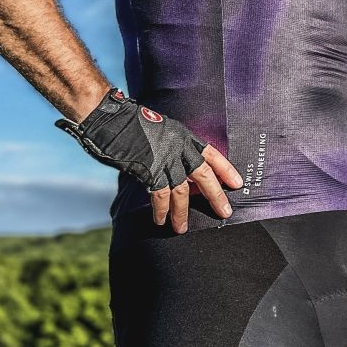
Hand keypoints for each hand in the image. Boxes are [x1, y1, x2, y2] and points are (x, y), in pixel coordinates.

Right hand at [55, 86, 242, 233]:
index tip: (238, 183)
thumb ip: (171, 148)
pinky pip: (160, 196)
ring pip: (182, 190)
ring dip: (182, 212)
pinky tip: (161, 220)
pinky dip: (162, 210)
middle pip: (204, 174)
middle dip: (215, 195)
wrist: (108, 119)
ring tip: (182, 228)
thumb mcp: (159, 130)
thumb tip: (179, 169)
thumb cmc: (129, 124)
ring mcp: (164, 158)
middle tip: (224, 211)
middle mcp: (177, 146)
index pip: (211, 153)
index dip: (226, 169)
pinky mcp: (149, 170)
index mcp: (183, 135)